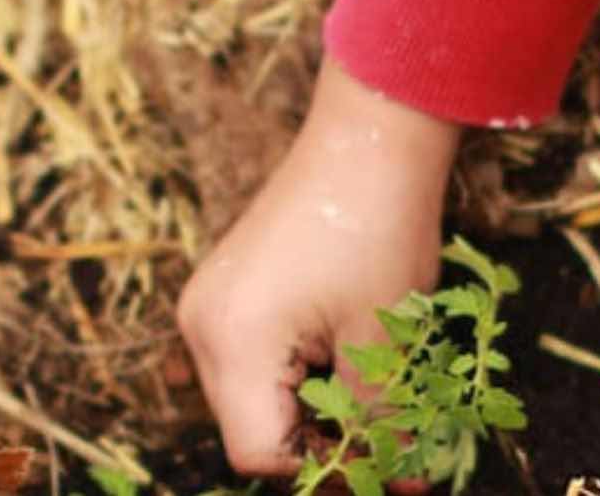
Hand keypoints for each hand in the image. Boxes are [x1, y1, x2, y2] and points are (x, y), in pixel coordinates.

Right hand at [176, 59, 459, 477]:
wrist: (369, 138)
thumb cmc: (380, 230)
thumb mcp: (383, 341)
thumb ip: (380, 423)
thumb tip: (396, 484)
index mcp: (234, 341)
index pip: (257, 452)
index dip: (321, 470)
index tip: (380, 465)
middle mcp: (202, 326)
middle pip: (247, 430)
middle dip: (316, 446)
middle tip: (386, 440)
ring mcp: (207, 306)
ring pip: (249, 399)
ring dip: (307, 413)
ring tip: (372, 399)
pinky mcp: (225, 291)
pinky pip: (249, 361)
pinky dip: (294, 378)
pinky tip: (343, 362)